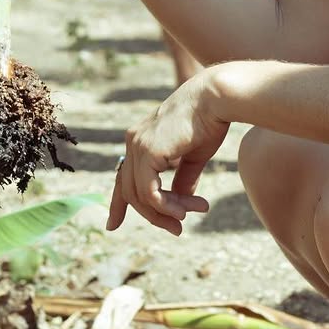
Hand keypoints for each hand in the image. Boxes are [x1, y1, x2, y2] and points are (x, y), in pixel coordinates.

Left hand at [108, 72, 228, 235]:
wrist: (216, 99)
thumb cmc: (209, 121)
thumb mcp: (193, 156)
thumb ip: (183, 178)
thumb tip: (180, 202)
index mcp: (140, 138)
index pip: (123, 176)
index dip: (117, 204)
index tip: (112, 225)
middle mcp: (133, 141)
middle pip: (131, 192)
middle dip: (154, 215)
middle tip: (178, 228)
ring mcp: (138, 145)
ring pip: (139, 196)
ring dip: (165, 213)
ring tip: (188, 216)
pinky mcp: (148, 151)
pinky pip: (149, 193)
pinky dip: (165, 207)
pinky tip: (183, 210)